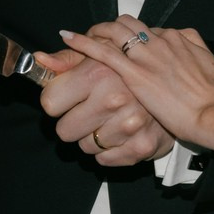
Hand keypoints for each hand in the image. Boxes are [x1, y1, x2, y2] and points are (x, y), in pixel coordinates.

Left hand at [37, 42, 172, 166]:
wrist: (175, 85)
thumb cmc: (129, 69)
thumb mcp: (99, 53)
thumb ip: (66, 60)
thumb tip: (38, 60)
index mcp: (97, 74)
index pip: (49, 103)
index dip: (57, 100)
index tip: (68, 96)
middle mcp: (113, 100)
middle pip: (64, 131)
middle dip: (73, 121)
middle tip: (90, 109)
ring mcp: (129, 126)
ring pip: (85, 147)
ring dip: (94, 136)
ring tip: (109, 118)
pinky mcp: (142, 146)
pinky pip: (105, 160)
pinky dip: (110, 150)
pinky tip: (120, 133)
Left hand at [62, 18, 213, 152]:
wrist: (210, 112)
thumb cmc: (210, 93)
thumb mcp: (206, 59)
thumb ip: (192, 44)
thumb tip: (182, 37)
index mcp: (174, 38)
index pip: (143, 27)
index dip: (128, 34)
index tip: (119, 42)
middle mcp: (157, 41)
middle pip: (126, 23)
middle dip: (109, 28)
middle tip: (97, 36)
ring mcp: (144, 56)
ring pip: (113, 31)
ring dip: (95, 32)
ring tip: (80, 37)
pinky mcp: (133, 73)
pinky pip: (103, 52)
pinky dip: (83, 43)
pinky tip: (70, 39)